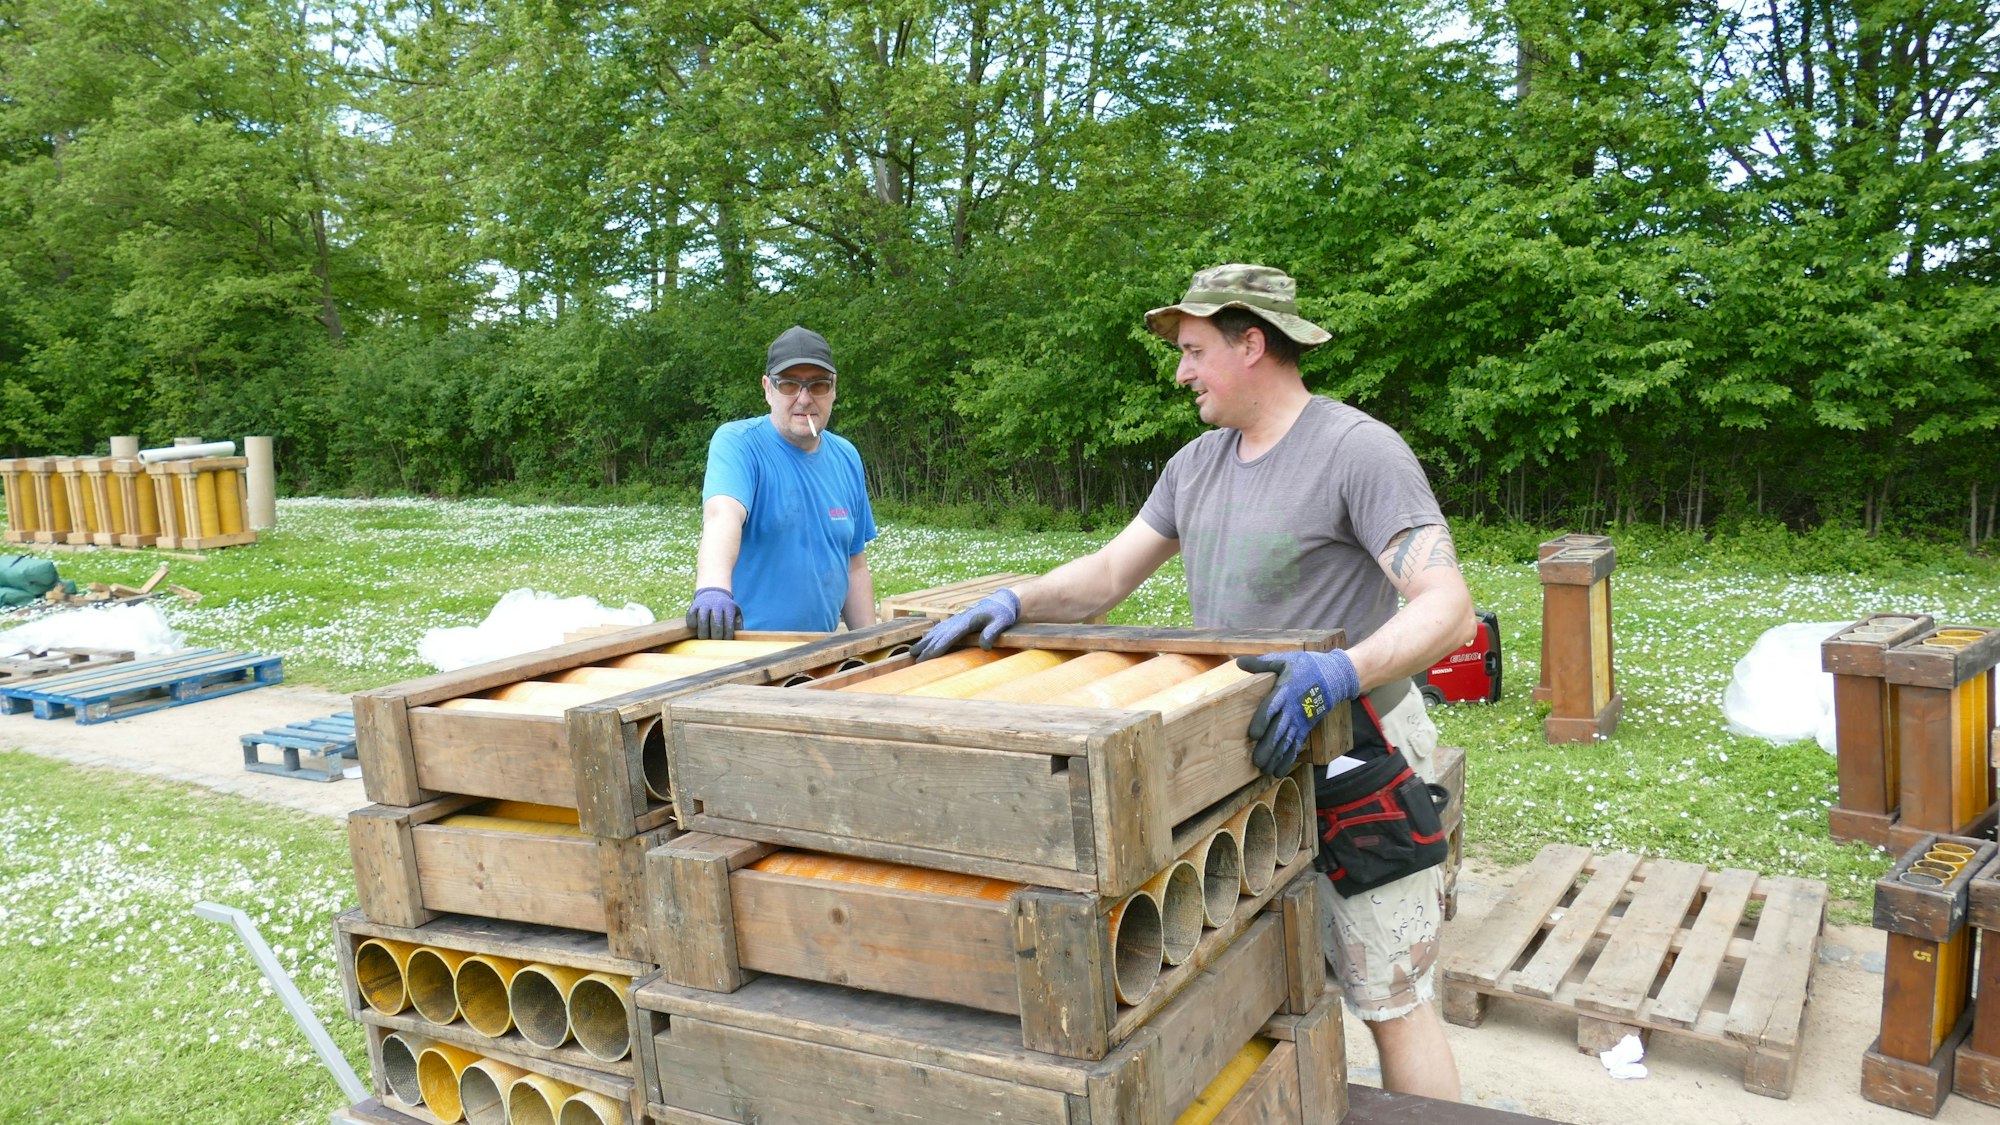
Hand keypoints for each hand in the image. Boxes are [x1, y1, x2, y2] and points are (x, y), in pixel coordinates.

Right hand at [686, 587, 741, 639]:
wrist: (713, 594)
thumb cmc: (726, 610)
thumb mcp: (735, 613)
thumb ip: (738, 624)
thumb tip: (739, 637)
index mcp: (729, 607)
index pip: (729, 624)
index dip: (727, 636)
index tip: (725, 642)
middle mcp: (717, 605)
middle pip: (716, 623)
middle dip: (716, 636)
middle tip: (715, 642)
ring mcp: (704, 605)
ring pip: (702, 620)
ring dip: (703, 632)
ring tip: (704, 638)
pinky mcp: (694, 606)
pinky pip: (691, 616)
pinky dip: (692, 624)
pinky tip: (695, 629)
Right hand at [910, 589, 1020, 660]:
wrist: (1003, 601)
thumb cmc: (1003, 613)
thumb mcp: (1002, 622)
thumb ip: (992, 633)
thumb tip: (984, 647)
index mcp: (967, 621)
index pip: (949, 636)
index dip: (937, 647)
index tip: (927, 656)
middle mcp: (959, 619)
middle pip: (939, 635)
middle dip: (926, 647)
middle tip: (914, 659)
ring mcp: (957, 619)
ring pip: (937, 631)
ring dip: (925, 641)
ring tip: (912, 652)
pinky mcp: (958, 620)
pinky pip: (941, 628)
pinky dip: (931, 635)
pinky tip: (926, 640)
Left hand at [1235, 649, 1359, 776]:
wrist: (1334, 676)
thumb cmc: (1306, 667)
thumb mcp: (1284, 660)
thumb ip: (1261, 664)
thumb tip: (1239, 662)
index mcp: (1285, 691)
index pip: (1272, 707)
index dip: (1263, 720)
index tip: (1254, 734)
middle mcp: (1292, 709)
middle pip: (1278, 730)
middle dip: (1268, 746)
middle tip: (1257, 762)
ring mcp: (1299, 720)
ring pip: (1286, 741)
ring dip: (1276, 757)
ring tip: (1264, 771)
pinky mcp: (1305, 727)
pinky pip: (1295, 745)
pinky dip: (1287, 759)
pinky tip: (1278, 772)